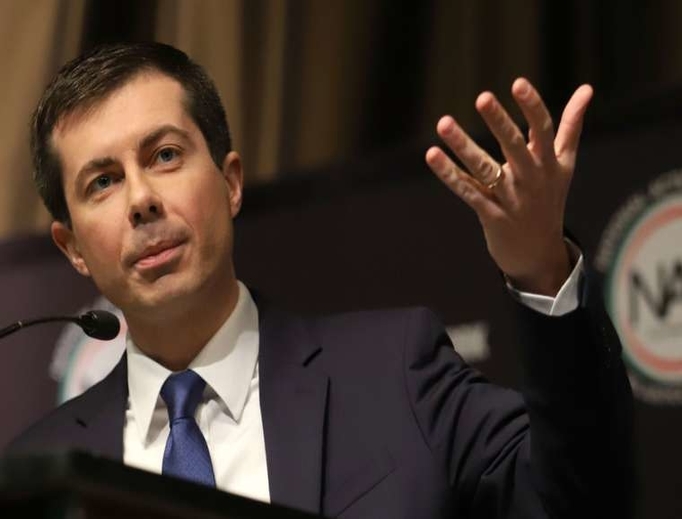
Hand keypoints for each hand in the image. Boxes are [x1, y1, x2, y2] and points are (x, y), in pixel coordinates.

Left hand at [425, 78, 591, 295]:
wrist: (539, 254)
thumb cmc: (549, 199)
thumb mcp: (564, 164)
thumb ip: (571, 126)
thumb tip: (587, 88)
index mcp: (549, 163)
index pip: (543, 130)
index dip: (532, 106)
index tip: (518, 83)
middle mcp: (530, 178)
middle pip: (514, 146)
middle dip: (499, 122)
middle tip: (482, 97)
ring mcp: (510, 198)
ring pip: (485, 168)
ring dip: (463, 146)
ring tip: (443, 123)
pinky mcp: (490, 215)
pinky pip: (467, 190)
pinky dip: (449, 174)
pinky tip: (432, 154)